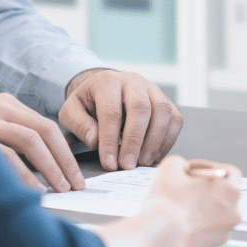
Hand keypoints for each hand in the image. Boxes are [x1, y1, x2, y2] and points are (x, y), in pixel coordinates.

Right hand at [0, 93, 82, 192]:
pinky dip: (24, 173)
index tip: (75, 175)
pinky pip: (7, 154)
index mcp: (7, 105)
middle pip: (45, 130)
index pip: (46, 126)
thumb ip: (11, 139)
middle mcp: (0, 108)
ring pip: (31, 140)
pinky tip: (34, 190)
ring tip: (61, 188)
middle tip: (77, 184)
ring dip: (51, 167)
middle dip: (65, 160)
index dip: (64, 152)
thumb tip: (43, 168)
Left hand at [61, 69, 183, 171]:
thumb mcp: (71, 111)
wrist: (105, 89)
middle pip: (141, 108)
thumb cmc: (88, 103)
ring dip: (155, 140)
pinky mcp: (167, 101)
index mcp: (108, 81)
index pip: (111, 112)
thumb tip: (96, 141)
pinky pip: (175, 118)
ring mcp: (153, 89)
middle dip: (135, 140)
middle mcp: (134, 81)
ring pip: (163, 111)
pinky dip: (168, 139)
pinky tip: (155, 155)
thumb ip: (79, 124)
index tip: (109, 162)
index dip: (111, 140)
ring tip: (143, 162)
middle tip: (128, 165)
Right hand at [91, 157, 241, 246]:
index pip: (228, 172)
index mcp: (230, 191)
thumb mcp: (170, 167)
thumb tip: (181, 168)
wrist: (159, 238)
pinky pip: (206, 232)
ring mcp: (223, 233)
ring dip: (200, 208)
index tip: (192, 171)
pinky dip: (195, 226)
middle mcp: (233, 213)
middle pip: (223, 194)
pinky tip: (179, 223)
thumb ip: (181, 163)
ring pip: (214, 215)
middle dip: (205, 189)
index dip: (208, 168)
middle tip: (185, 187)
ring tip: (179, 206)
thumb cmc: (167, 204)